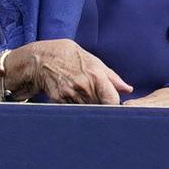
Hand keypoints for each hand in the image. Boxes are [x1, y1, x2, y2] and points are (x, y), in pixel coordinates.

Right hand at [6, 40, 130, 104]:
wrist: (40, 58)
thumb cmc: (70, 57)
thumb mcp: (93, 61)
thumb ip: (112, 77)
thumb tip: (128, 89)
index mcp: (95, 75)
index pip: (111, 100)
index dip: (115, 106)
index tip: (116, 107)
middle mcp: (83, 86)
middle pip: (100, 107)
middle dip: (103, 108)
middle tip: (103, 105)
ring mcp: (70, 94)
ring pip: (88, 110)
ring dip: (91, 109)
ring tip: (88, 100)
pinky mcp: (59, 100)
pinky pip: (74, 110)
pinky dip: (78, 108)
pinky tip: (77, 101)